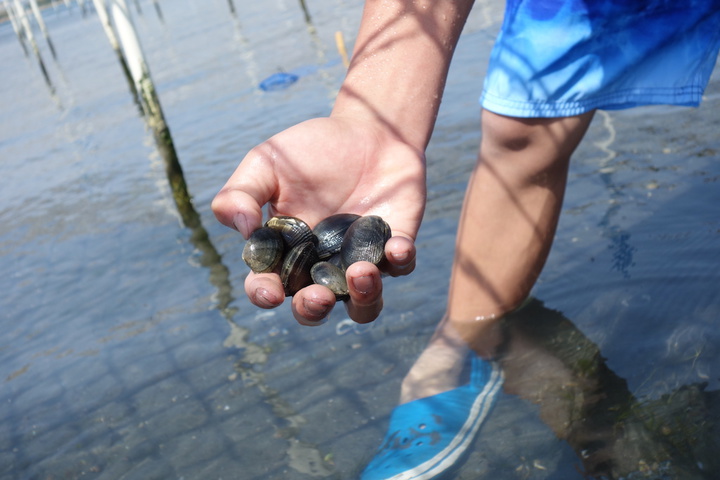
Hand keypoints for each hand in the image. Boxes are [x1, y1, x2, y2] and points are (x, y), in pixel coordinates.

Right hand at [212, 115, 425, 324]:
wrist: (368, 129)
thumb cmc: (310, 150)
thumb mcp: (266, 162)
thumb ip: (240, 193)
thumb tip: (243, 230)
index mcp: (286, 252)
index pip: (269, 285)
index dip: (265, 295)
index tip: (271, 292)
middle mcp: (322, 265)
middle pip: (315, 307)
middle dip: (314, 310)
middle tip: (319, 296)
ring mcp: (361, 260)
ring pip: (363, 304)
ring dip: (363, 298)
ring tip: (361, 272)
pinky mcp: (396, 246)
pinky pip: (401, 266)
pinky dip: (400, 260)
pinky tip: (396, 244)